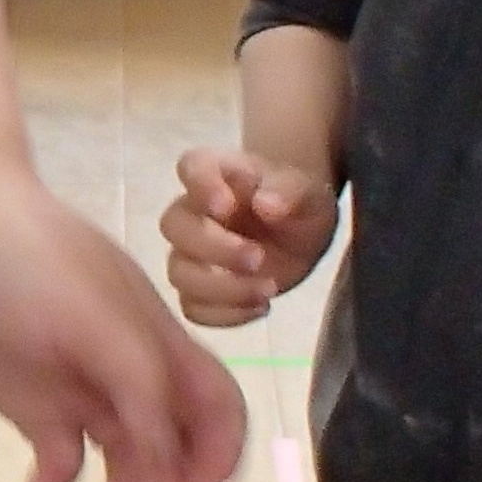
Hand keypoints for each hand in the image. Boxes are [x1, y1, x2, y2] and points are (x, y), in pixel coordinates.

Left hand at [0, 167, 248, 481]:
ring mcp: (82, 391)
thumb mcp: (99, 317)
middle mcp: (130, 376)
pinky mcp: (33, 402)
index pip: (220, 410)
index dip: (218, 458)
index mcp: (160, 347)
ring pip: (128, 462)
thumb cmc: (32, 256)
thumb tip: (167, 470)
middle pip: (181, 446)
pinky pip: (62, 461)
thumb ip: (143, 388)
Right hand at [160, 147, 337, 326]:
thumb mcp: (307, 192)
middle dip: (214, 248)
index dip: (200, 186)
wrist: (302, 234)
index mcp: (216, 172)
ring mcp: (192, 253)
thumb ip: (288, 192)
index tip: (227, 207)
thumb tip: (266, 205)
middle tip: (258, 259)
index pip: (191, 167)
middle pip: (174, 226)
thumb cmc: (297, 202)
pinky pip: (193, 308)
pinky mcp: (201, 290)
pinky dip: (226, 314)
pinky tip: (261, 307)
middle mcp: (193, 210)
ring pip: (179, 273)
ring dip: (222, 288)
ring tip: (269, 289)